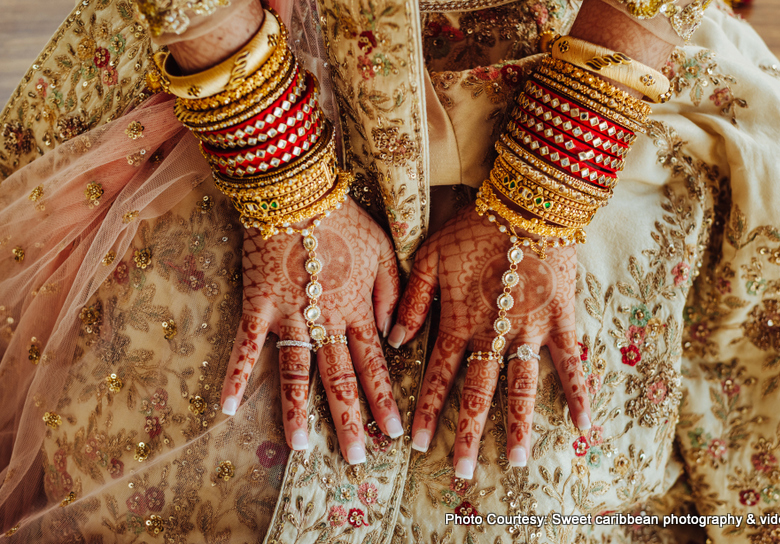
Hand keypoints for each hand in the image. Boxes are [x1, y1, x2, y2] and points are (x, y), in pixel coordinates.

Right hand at [220, 197, 402, 464]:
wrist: (297, 194)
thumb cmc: (344, 219)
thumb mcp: (386, 251)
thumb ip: (394, 295)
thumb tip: (394, 337)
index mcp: (358, 309)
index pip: (374, 366)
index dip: (384, 401)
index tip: (393, 433)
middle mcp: (326, 322)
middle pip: (339, 380)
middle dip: (350, 422)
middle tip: (357, 458)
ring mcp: (289, 317)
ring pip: (296, 375)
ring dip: (299, 413)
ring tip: (300, 449)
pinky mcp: (257, 307)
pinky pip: (245, 348)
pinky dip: (235, 377)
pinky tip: (224, 409)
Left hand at [388, 204, 590, 477]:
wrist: (523, 201)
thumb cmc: (471, 225)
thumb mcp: (427, 255)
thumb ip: (411, 300)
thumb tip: (395, 340)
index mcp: (457, 321)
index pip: (438, 376)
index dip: (425, 410)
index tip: (416, 442)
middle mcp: (491, 334)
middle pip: (479, 393)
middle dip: (469, 434)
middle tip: (462, 471)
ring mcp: (528, 330)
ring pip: (522, 387)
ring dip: (519, 426)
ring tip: (518, 461)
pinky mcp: (561, 319)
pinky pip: (572, 362)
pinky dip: (579, 392)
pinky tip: (584, 423)